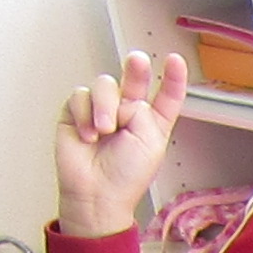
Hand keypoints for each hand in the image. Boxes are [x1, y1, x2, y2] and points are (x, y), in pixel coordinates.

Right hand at [55, 52, 183, 238]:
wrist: (96, 192)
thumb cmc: (126, 176)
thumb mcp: (151, 142)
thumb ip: (143, 112)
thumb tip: (121, 99)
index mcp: (152, 122)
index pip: (165, 95)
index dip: (172, 78)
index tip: (176, 60)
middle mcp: (128, 112)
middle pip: (134, 79)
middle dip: (137, 67)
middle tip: (138, 60)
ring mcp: (102, 110)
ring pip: (105, 85)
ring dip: (105, 106)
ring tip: (104, 130)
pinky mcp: (76, 112)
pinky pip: (80, 95)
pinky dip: (84, 114)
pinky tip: (88, 134)